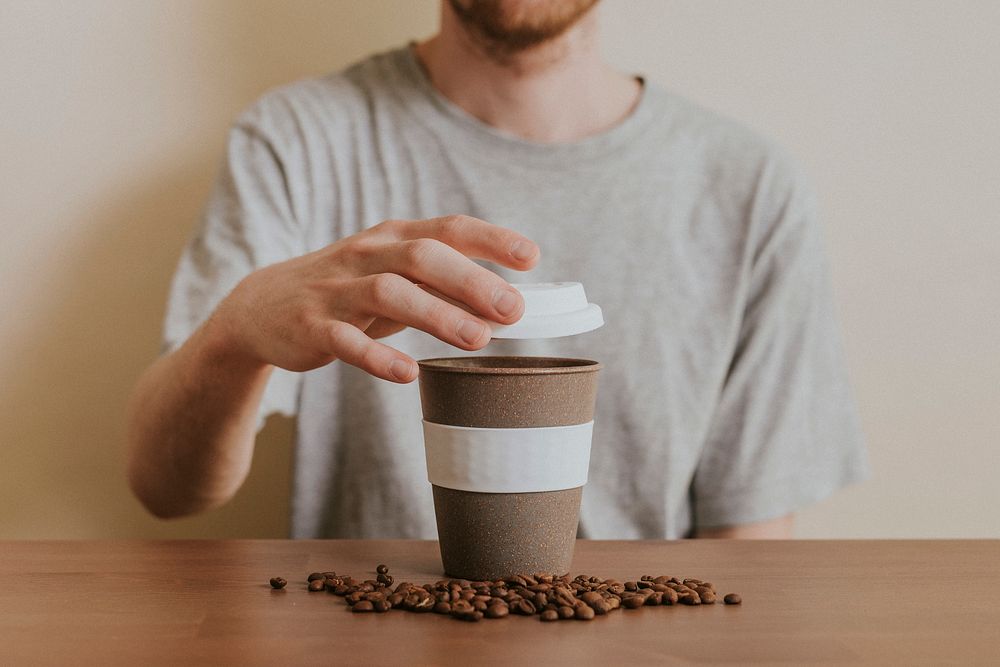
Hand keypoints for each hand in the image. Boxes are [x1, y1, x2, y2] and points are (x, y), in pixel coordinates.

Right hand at [210, 215, 538, 381]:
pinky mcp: (311, 327)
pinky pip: (346, 341)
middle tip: (512, 309)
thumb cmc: (348, 291)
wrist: (261, 307)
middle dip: (470, 280)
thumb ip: (443, 285)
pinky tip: (408, 374)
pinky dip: (377, 357)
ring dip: (437, 315)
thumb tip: (508, 303)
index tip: (531, 257)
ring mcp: (336, 290)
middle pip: (422, 257)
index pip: (448, 228)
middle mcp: (366, 256)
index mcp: (392, 238)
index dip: (490, 239)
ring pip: (389, 294)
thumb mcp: (394, 277)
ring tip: (478, 340)